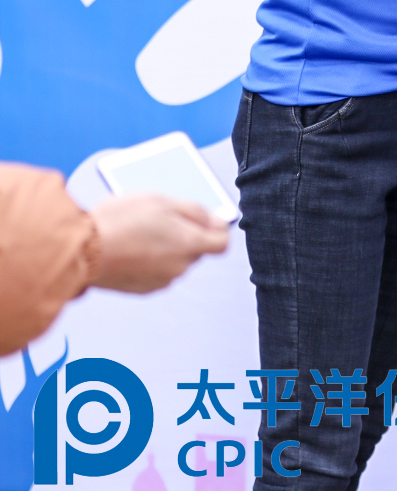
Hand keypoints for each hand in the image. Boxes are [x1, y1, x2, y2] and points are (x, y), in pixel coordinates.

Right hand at [89, 193, 227, 292]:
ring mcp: (161, 281)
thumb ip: (196, 211)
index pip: (222, 243)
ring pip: (175, 260)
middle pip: (196, 250)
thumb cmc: (120, 221)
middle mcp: (180, 267)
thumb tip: (216, 221)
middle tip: (157, 220)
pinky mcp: (142, 289)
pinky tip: (129, 248)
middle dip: (184, 235)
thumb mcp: (162, 201)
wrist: (81, 251)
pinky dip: (149, 261)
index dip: (216, 228)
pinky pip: (156, 271)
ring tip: (137, 233)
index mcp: (190, 245)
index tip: (203, 220)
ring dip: (165, 248)